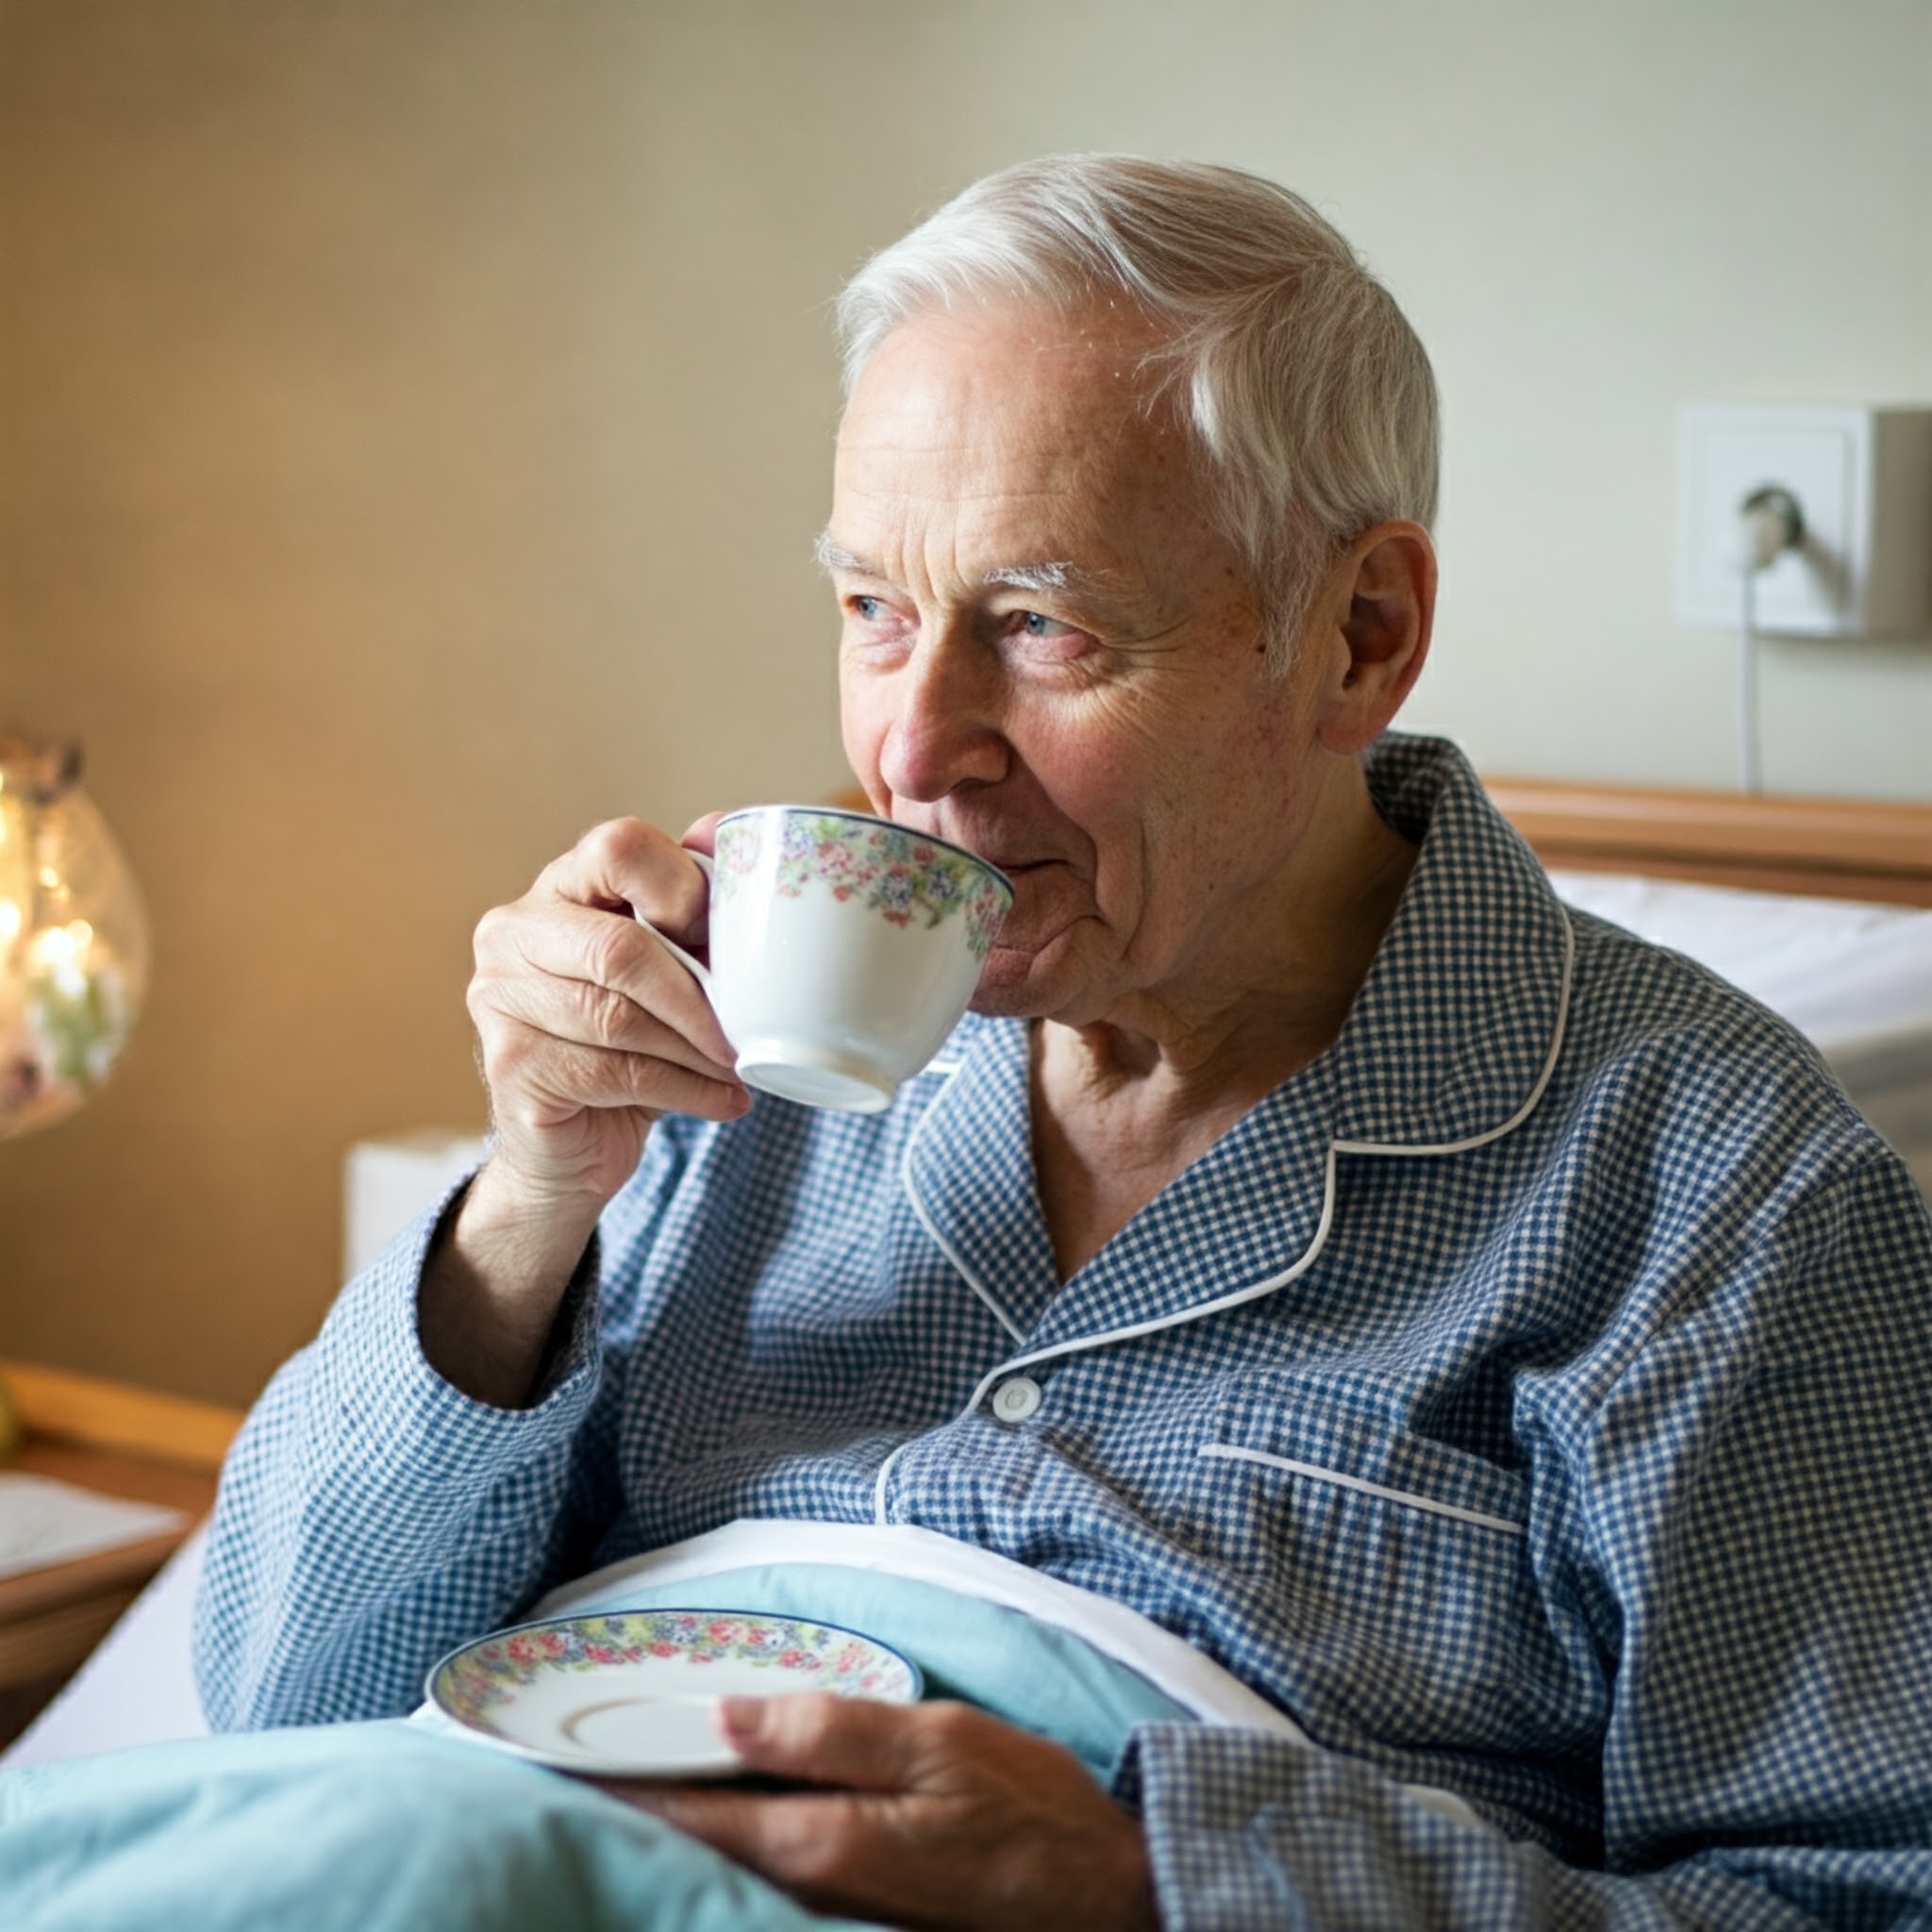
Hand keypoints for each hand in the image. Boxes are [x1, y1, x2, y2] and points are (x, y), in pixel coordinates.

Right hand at [467, 814, 747, 1210]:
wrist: (574, 1144)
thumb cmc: (630, 1043)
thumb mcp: (670, 969)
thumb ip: (691, 906)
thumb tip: (720, 828)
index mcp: (558, 887)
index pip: (618, 848)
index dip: (682, 888)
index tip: (730, 940)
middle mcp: (513, 931)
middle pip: (621, 947)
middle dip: (698, 996)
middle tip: (749, 1030)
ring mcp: (498, 997)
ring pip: (619, 1017)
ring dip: (696, 1049)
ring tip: (740, 1067)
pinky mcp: (510, 1064)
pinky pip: (615, 1072)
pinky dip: (685, 1089)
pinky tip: (723, 1099)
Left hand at [597, 1695, 1157, 1931]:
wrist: (1104, 1898)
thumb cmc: (1030, 1812)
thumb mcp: (939, 1745)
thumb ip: (832, 1730)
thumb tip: (730, 1714)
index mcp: (819, 1840)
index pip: (690, 1807)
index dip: (622, 1773)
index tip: (554, 1743)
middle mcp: (809, 1883)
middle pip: (696, 1834)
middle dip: (634, 1786)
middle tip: (566, 1738)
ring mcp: (829, 1902)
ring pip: (726, 1849)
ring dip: (676, 1805)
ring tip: (624, 1753)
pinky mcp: (854, 1903)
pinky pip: (766, 1862)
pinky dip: (729, 1824)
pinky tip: (718, 1789)